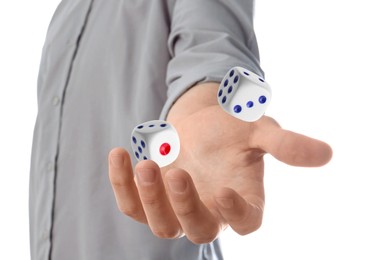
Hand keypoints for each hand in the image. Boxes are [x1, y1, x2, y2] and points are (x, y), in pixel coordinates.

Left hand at [108, 83, 331, 243]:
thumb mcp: (259, 129)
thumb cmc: (232, 126)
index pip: (246, 224)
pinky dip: (122, 184)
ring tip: (147, 162)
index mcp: (242, 198)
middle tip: (177, 174)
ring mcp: (177, 207)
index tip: (226, 191)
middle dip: (185, 207)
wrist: (200, 119)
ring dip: (151, 199)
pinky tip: (119, 153)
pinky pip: (132, 203)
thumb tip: (326, 154)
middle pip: (198, 230)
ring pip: (162, 225)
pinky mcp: (151, 197)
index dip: (237, 215)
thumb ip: (286, 143)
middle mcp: (210, 210)